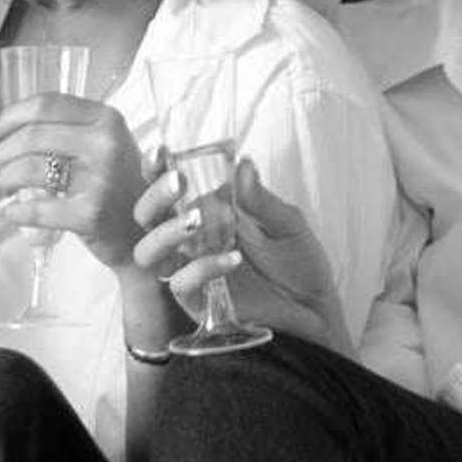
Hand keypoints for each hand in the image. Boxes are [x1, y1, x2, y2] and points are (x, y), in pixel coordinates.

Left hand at [0, 94, 153, 268]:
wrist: (147, 233)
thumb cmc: (120, 185)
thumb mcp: (108, 143)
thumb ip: (72, 128)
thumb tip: (14, 125)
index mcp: (107, 119)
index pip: (46, 105)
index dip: (12, 115)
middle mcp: (105, 144)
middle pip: (32, 136)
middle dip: (3, 152)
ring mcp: (99, 180)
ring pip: (29, 169)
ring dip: (5, 178)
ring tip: (5, 186)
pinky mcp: (90, 214)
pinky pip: (37, 209)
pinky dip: (16, 211)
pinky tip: (12, 212)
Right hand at [133, 158, 348, 351]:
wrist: (314, 312)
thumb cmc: (299, 263)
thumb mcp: (286, 224)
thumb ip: (260, 199)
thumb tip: (242, 163)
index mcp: (208, 212)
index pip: (169, 188)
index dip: (155, 169)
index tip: (161, 150)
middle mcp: (192, 240)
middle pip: (147, 217)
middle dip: (154, 197)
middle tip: (178, 182)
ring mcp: (191, 270)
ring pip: (149, 251)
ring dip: (166, 232)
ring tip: (197, 220)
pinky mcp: (198, 302)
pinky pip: (181, 283)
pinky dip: (202, 267)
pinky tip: (233, 259)